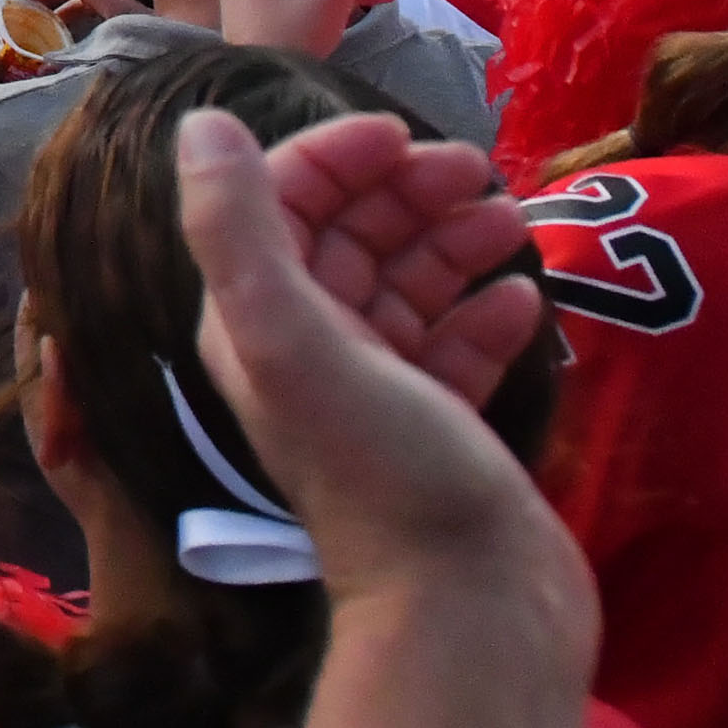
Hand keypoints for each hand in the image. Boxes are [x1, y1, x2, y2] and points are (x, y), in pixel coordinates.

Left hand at [173, 109, 569, 582]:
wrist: (466, 606)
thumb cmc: (378, 469)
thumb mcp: (288, 337)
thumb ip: (236, 228)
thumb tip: (201, 121)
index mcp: (253, 324)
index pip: (279, 207)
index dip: (333, 158)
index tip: (403, 134)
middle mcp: (305, 353)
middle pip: (349, 240)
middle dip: (405, 194)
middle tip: (478, 173)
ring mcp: (376, 395)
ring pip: (408, 289)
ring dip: (453, 245)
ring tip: (513, 222)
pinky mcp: (440, 431)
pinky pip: (457, 351)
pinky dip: (485, 318)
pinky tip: (525, 303)